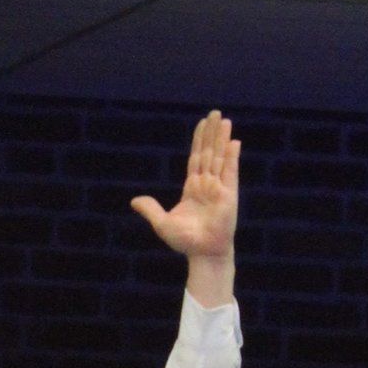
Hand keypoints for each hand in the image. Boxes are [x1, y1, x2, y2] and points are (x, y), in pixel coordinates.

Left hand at [130, 110, 239, 294]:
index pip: (196, 158)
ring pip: (220, 157)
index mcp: (193, 188)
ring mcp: (219, 188)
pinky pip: (230, 171)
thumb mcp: (162, 224)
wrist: (202, 254)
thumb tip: (134, 201)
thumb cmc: (185, 242)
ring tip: (225, 121)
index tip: (202, 123)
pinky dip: (232, 156)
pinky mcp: (229, 195)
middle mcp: (208, 184)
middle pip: (209, 152)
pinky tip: (233, 142)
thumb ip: (151, 210)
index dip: (199, 140)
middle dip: (212, 133)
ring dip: (222, 139)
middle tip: (216, 113)